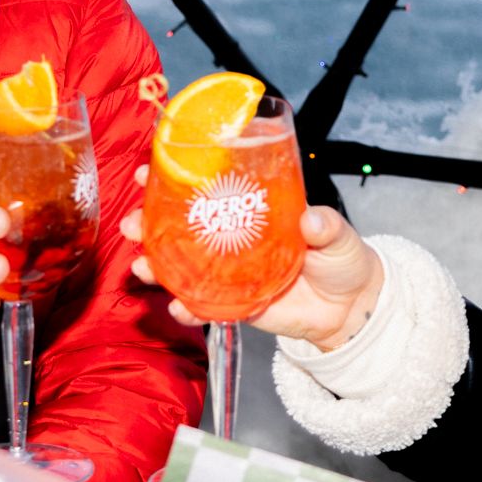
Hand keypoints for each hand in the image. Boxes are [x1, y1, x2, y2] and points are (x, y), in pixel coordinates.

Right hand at [117, 166, 385, 350]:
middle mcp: (233, 238)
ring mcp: (229, 272)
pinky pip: (203, 306)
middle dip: (147, 224)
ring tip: (142, 267)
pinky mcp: (234, 304)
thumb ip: (325, 226)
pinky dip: (187, 309)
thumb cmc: (341, 260)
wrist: (350, 310)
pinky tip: (178, 308)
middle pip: (180, 227)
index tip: (147, 171)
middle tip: (131, 224)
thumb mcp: (337, 234)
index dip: (173, 178)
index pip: (206, 188)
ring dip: (156, 266)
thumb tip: (311, 221)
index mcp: (251, 210)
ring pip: (181, 266)